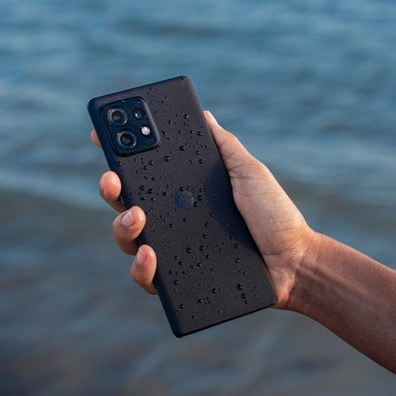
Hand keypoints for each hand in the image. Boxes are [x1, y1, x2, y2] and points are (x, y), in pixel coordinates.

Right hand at [91, 111, 319, 308]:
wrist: (294, 262)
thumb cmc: (274, 216)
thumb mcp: (249, 173)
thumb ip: (224, 147)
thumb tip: (204, 115)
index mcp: (183, 192)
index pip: (143, 173)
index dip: (119, 155)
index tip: (101, 134)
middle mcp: (171, 219)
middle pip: (125, 203)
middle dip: (110, 187)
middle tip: (112, 179)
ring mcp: (172, 250)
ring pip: (127, 239)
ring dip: (122, 226)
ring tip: (136, 216)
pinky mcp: (178, 279)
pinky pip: (146, 277)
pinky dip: (141, 267)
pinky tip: (150, 254)